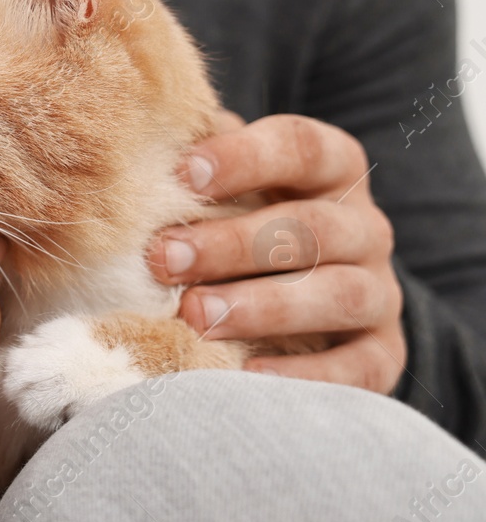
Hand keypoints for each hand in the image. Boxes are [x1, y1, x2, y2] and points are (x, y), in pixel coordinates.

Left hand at [149, 113, 405, 392]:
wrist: (297, 304)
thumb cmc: (237, 224)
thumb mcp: (223, 186)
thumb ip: (194, 166)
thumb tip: (139, 147)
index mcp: (330, 170)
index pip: (300, 147)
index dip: (244, 157)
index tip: (182, 174)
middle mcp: (364, 227)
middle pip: (313, 227)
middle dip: (233, 244)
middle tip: (163, 259)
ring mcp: (378, 292)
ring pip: (340, 293)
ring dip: (264, 305)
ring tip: (195, 315)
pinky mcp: (382, 355)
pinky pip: (359, 367)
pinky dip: (305, 373)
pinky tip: (247, 371)